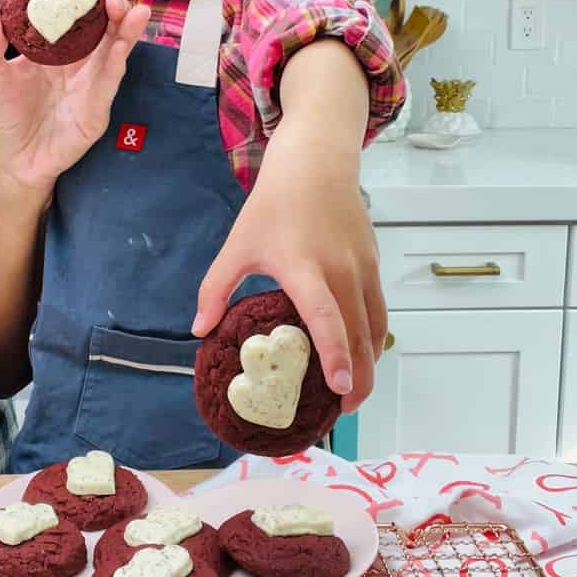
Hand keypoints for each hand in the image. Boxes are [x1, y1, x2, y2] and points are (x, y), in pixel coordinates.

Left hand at [0, 0, 149, 193]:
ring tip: (132, 9)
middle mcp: (76, 65)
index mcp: (51, 53)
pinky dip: (119, 60)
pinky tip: (125, 43)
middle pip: (100, 30)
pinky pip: (110, 80)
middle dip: (110, 7)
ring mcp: (90, 86)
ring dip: (124, 29)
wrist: (10, 163)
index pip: (71, 19)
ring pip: (113, 51)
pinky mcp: (97, 109)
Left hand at [191, 132, 385, 414]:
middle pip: (359, 334)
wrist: (316, 164)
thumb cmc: (274, 204)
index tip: (339, 387)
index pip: (324, 317)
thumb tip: (198, 331)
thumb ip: (216, 289)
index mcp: (304, 267)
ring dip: (370, 362)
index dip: (333, 354)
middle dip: (358, 378)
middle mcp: (341, 270)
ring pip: (375, 327)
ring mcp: (363, 267)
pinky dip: (373, 337)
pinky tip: (361, 354)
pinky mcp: (373, 263)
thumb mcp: (238, 245)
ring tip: (354, 392)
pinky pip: (378, 310)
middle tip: (344, 412)